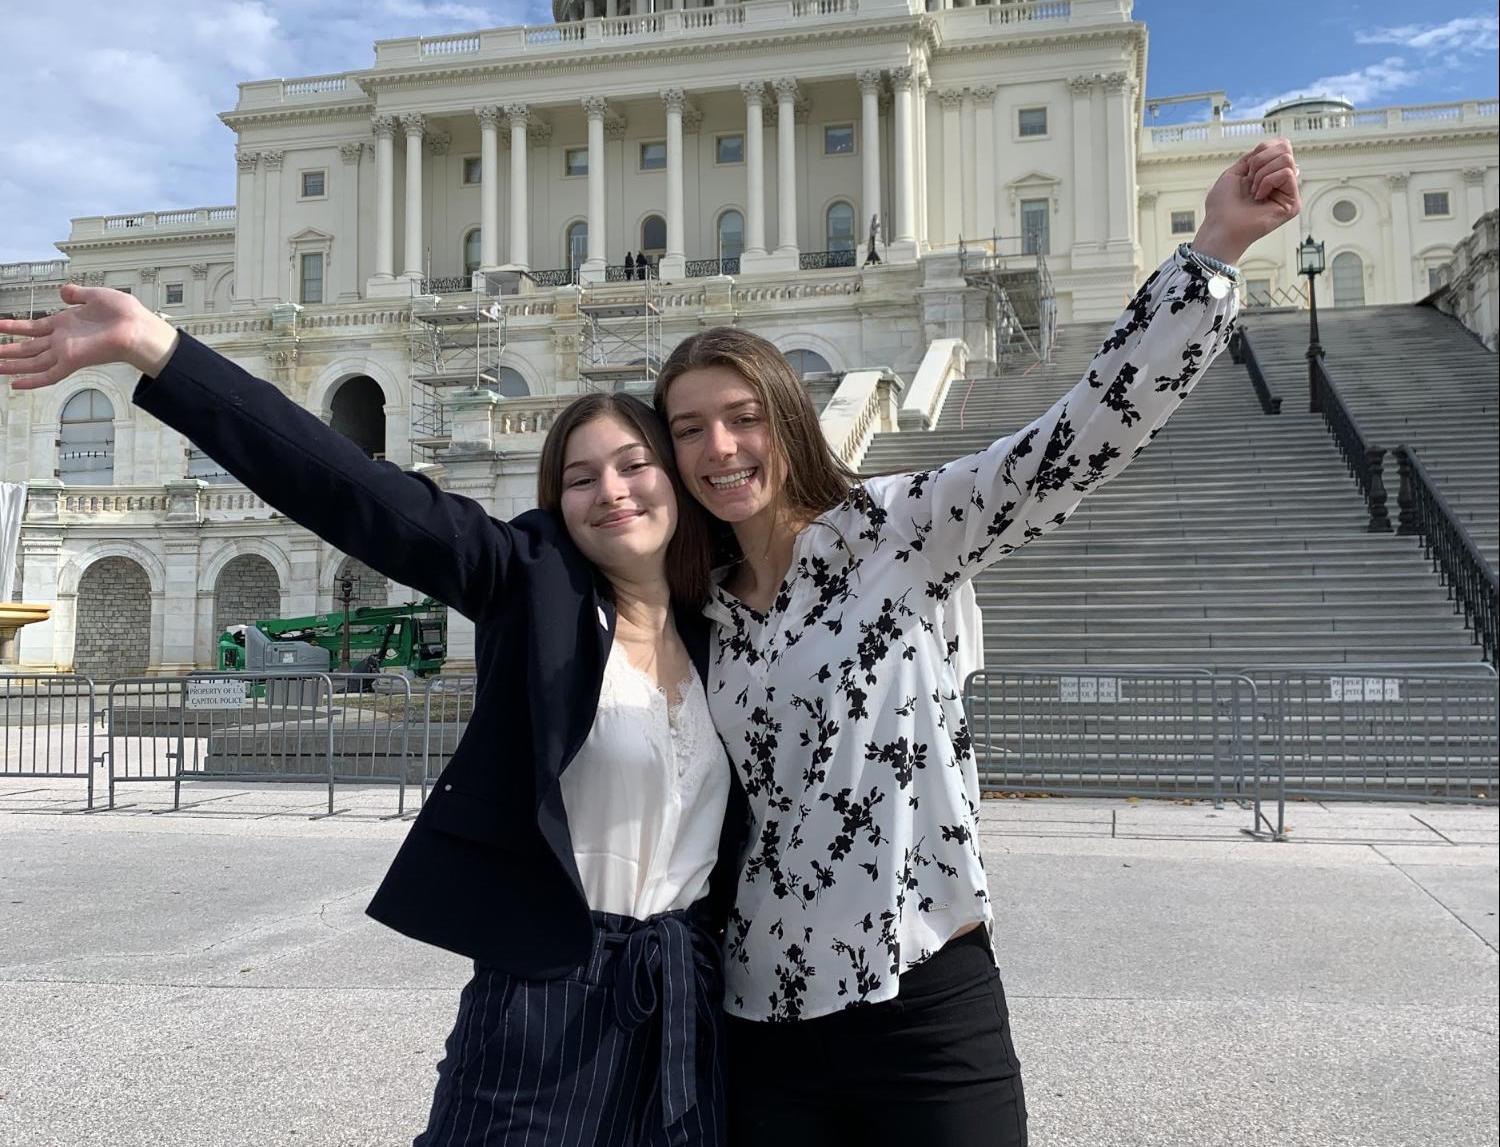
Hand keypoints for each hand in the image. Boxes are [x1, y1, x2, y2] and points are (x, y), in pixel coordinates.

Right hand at [0, 283, 178, 389]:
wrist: (139, 328)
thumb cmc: (126, 314)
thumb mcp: (96, 296)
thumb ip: (77, 294)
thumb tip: (64, 290)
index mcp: (66, 323)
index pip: (35, 327)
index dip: (16, 327)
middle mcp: (63, 339)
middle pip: (29, 347)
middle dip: (8, 349)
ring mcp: (66, 351)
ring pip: (32, 361)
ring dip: (12, 364)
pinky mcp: (71, 361)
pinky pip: (47, 374)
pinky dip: (31, 381)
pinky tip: (14, 385)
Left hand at [1192, 139, 1301, 265]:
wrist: (1220, 226)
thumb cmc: (1222, 206)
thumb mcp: (1236, 171)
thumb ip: (1255, 156)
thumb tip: (1275, 146)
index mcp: (1269, 174)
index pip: (1281, 145)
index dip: (1263, 148)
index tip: (1248, 166)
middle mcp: (1280, 183)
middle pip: (1285, 149)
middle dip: (1261, 160)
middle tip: (1250, 179)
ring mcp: (1287, 193)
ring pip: (1287, 160)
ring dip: (1262, 173)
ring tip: (1253, 190)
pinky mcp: (1292, 204)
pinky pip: (1287, 174)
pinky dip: (1267, 181)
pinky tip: (1259, 197)